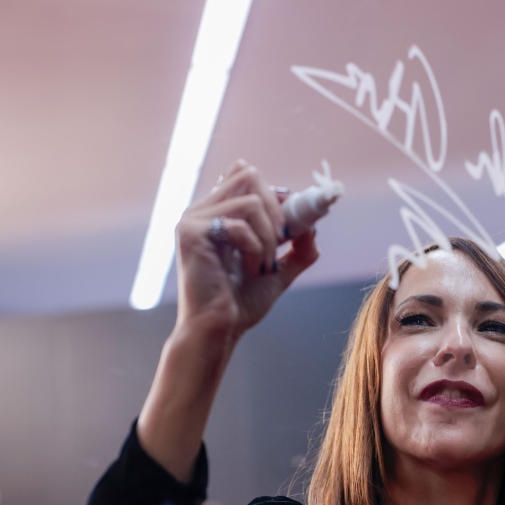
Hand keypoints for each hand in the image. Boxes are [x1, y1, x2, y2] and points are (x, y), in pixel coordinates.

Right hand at [174, 160, 319, 339]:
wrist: (220, 330)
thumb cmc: (241, 304)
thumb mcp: (278, 271)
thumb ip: (297, 250)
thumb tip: (313, 229)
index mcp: (217, 213)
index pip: (246, 174)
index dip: (276, 194)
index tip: (292, 225)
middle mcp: (202, 210)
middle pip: (249, 175)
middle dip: (278, 209)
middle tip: (284, 241)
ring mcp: (193, 219)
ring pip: (251, 199)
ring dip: (269, 235)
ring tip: (264, 264)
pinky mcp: (191, 232)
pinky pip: (240, 223)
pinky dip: (256, 247)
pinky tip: (252, 269)